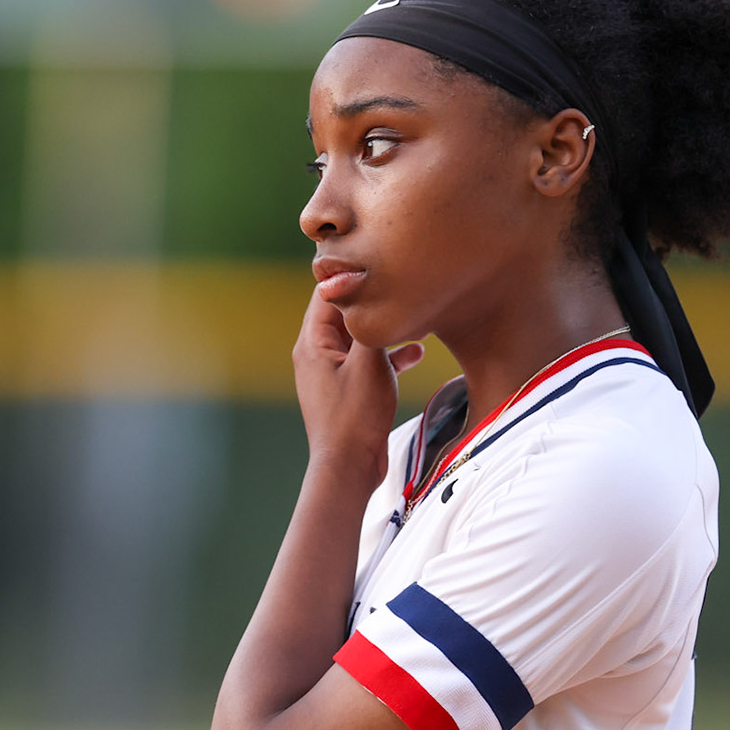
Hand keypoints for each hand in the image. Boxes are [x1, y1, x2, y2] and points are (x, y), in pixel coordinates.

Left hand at [293, 288, 423, 492]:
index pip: (327, 294)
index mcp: (312, 342)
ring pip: (359, 336)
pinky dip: (389, 354)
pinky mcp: (348, 389)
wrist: (349, 467)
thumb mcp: (368, 363)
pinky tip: (417, 351)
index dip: (351, 276)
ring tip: (413, 313)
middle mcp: (317, 353)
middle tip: (401, 283)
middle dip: (373, 299)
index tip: (379, 262)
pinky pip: (368, 361)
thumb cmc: (355, 417)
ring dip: (384, 327)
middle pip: (344, 312)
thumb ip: (370, 325)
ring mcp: (332, 372)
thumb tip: (374, 290)